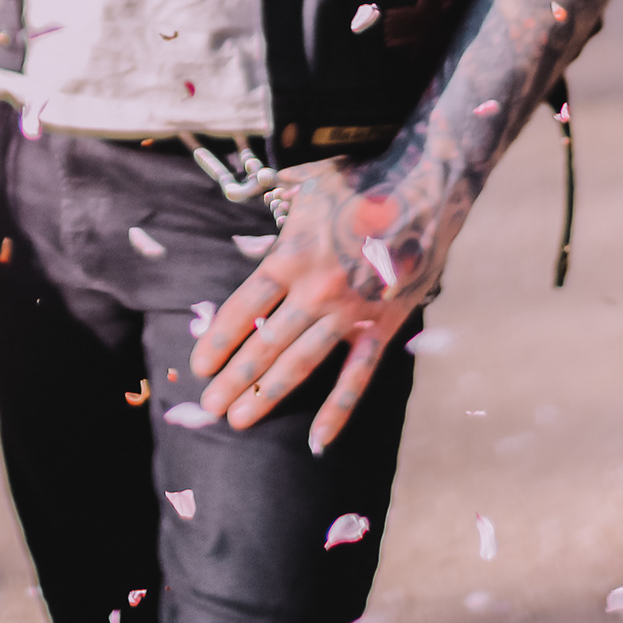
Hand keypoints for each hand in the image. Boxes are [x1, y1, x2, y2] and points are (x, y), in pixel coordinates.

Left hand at [190, 159, 446, 453]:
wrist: (423, 191)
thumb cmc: (360, 182)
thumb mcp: (306, 184)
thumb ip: (276, 201)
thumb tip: (253, 202)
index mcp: (291, 256)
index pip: (244, 307)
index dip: (219, 340)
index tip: (198, 365)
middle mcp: (315, 290)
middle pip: (265, 342)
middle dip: (233, 377)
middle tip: (208, 406)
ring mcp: (349, 312)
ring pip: (300, 364)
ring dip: (267, 394)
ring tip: (238, 419)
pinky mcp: (382, 326)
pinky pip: (357, 376)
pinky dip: (338, 409)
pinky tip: (319, 439)